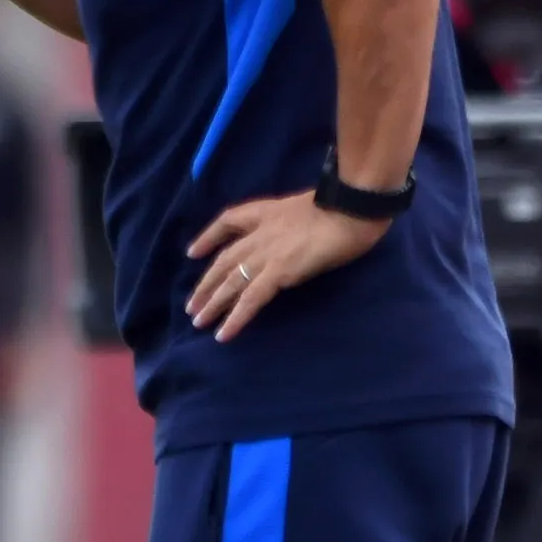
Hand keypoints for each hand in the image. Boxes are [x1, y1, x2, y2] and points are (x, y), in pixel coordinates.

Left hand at [184, 195, 384, 341]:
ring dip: (212, 304)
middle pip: (223, 261)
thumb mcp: (309, 207)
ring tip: (199, 322)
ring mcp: (266, 254)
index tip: (193, 252)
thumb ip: (293, 223)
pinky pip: (250, 300)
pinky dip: (235, 318)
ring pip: (230, 282)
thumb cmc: (341, 207)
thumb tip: (294, 238)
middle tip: (192, 305)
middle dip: (205, 284)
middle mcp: (259, 234)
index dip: (208, 238)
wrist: (350, 210)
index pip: (227, 222)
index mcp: (265, 213)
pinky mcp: (277, 273)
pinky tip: (223, 334)